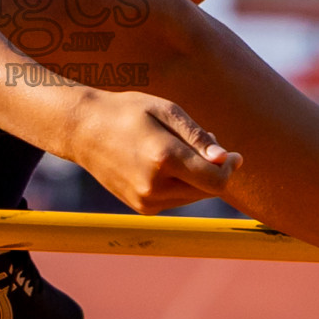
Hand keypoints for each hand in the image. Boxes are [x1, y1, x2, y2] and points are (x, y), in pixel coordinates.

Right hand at [67, 89, 242, 214]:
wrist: (83, 130)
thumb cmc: (128, 112)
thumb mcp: (166, 110)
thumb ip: (198, 137)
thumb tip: (225, 160)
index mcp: (163, 158)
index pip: (216, 180)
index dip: (230, 168)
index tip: (235, 154)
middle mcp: (154, 185)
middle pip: (207, 189)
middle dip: (213, 169)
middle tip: (203, 143)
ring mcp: (146, 200)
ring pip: (193, 196)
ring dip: (197, 177)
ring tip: (177, 149)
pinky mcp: (141, 207)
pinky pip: (176, 199)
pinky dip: (180, 184)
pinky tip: (162, 162)